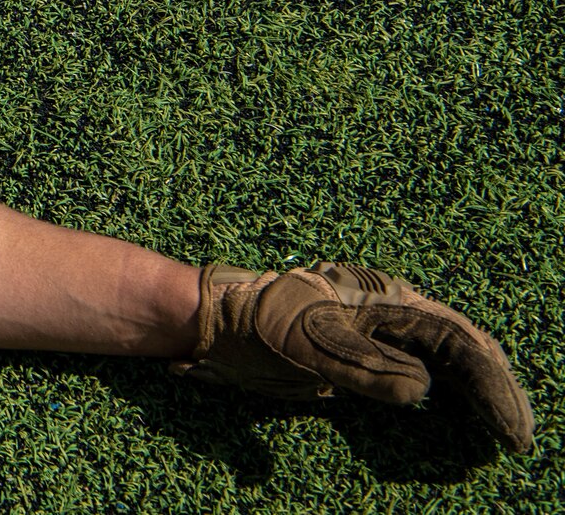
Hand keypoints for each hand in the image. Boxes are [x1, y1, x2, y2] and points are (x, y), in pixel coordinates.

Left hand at [175, 261, 534, 452]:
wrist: (215, 321)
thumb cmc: (256, 324)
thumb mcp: (307, 345)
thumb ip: (365, 367)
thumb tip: (425, 389)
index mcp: (386, 299)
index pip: (459, 345)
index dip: (493, 388)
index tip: (513, 432)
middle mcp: (393, 309)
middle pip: (465, 347)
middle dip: (498, 390)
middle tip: (521, 437)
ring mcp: (381, 327)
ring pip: (450, 356)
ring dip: (482, 390)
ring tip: (507, 429)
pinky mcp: (367, 348)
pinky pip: (422, 366)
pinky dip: (452, 389)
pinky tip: (463, 410)